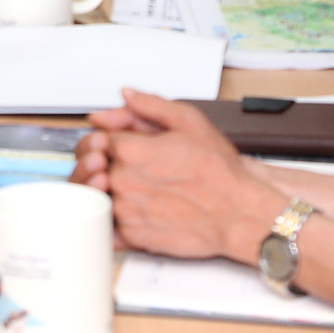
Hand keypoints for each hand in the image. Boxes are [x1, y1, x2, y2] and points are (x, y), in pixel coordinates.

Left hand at [77, 91, 287, 259]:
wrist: (239, 212)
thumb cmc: (219, 170)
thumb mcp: (189, 121)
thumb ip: (150, 106)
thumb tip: (126, 95)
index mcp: (130, 151)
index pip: (96, 139)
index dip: (107, 138)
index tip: (120, 143)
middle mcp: (123, 182)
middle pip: (94, 167)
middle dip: (107, 162)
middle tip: (133, 165)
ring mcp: (126, 212)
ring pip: (99, 195)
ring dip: (111, 190)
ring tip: (139, 187)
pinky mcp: (133, 237)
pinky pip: (110, 223)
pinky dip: (118, 217)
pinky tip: (138, 209)